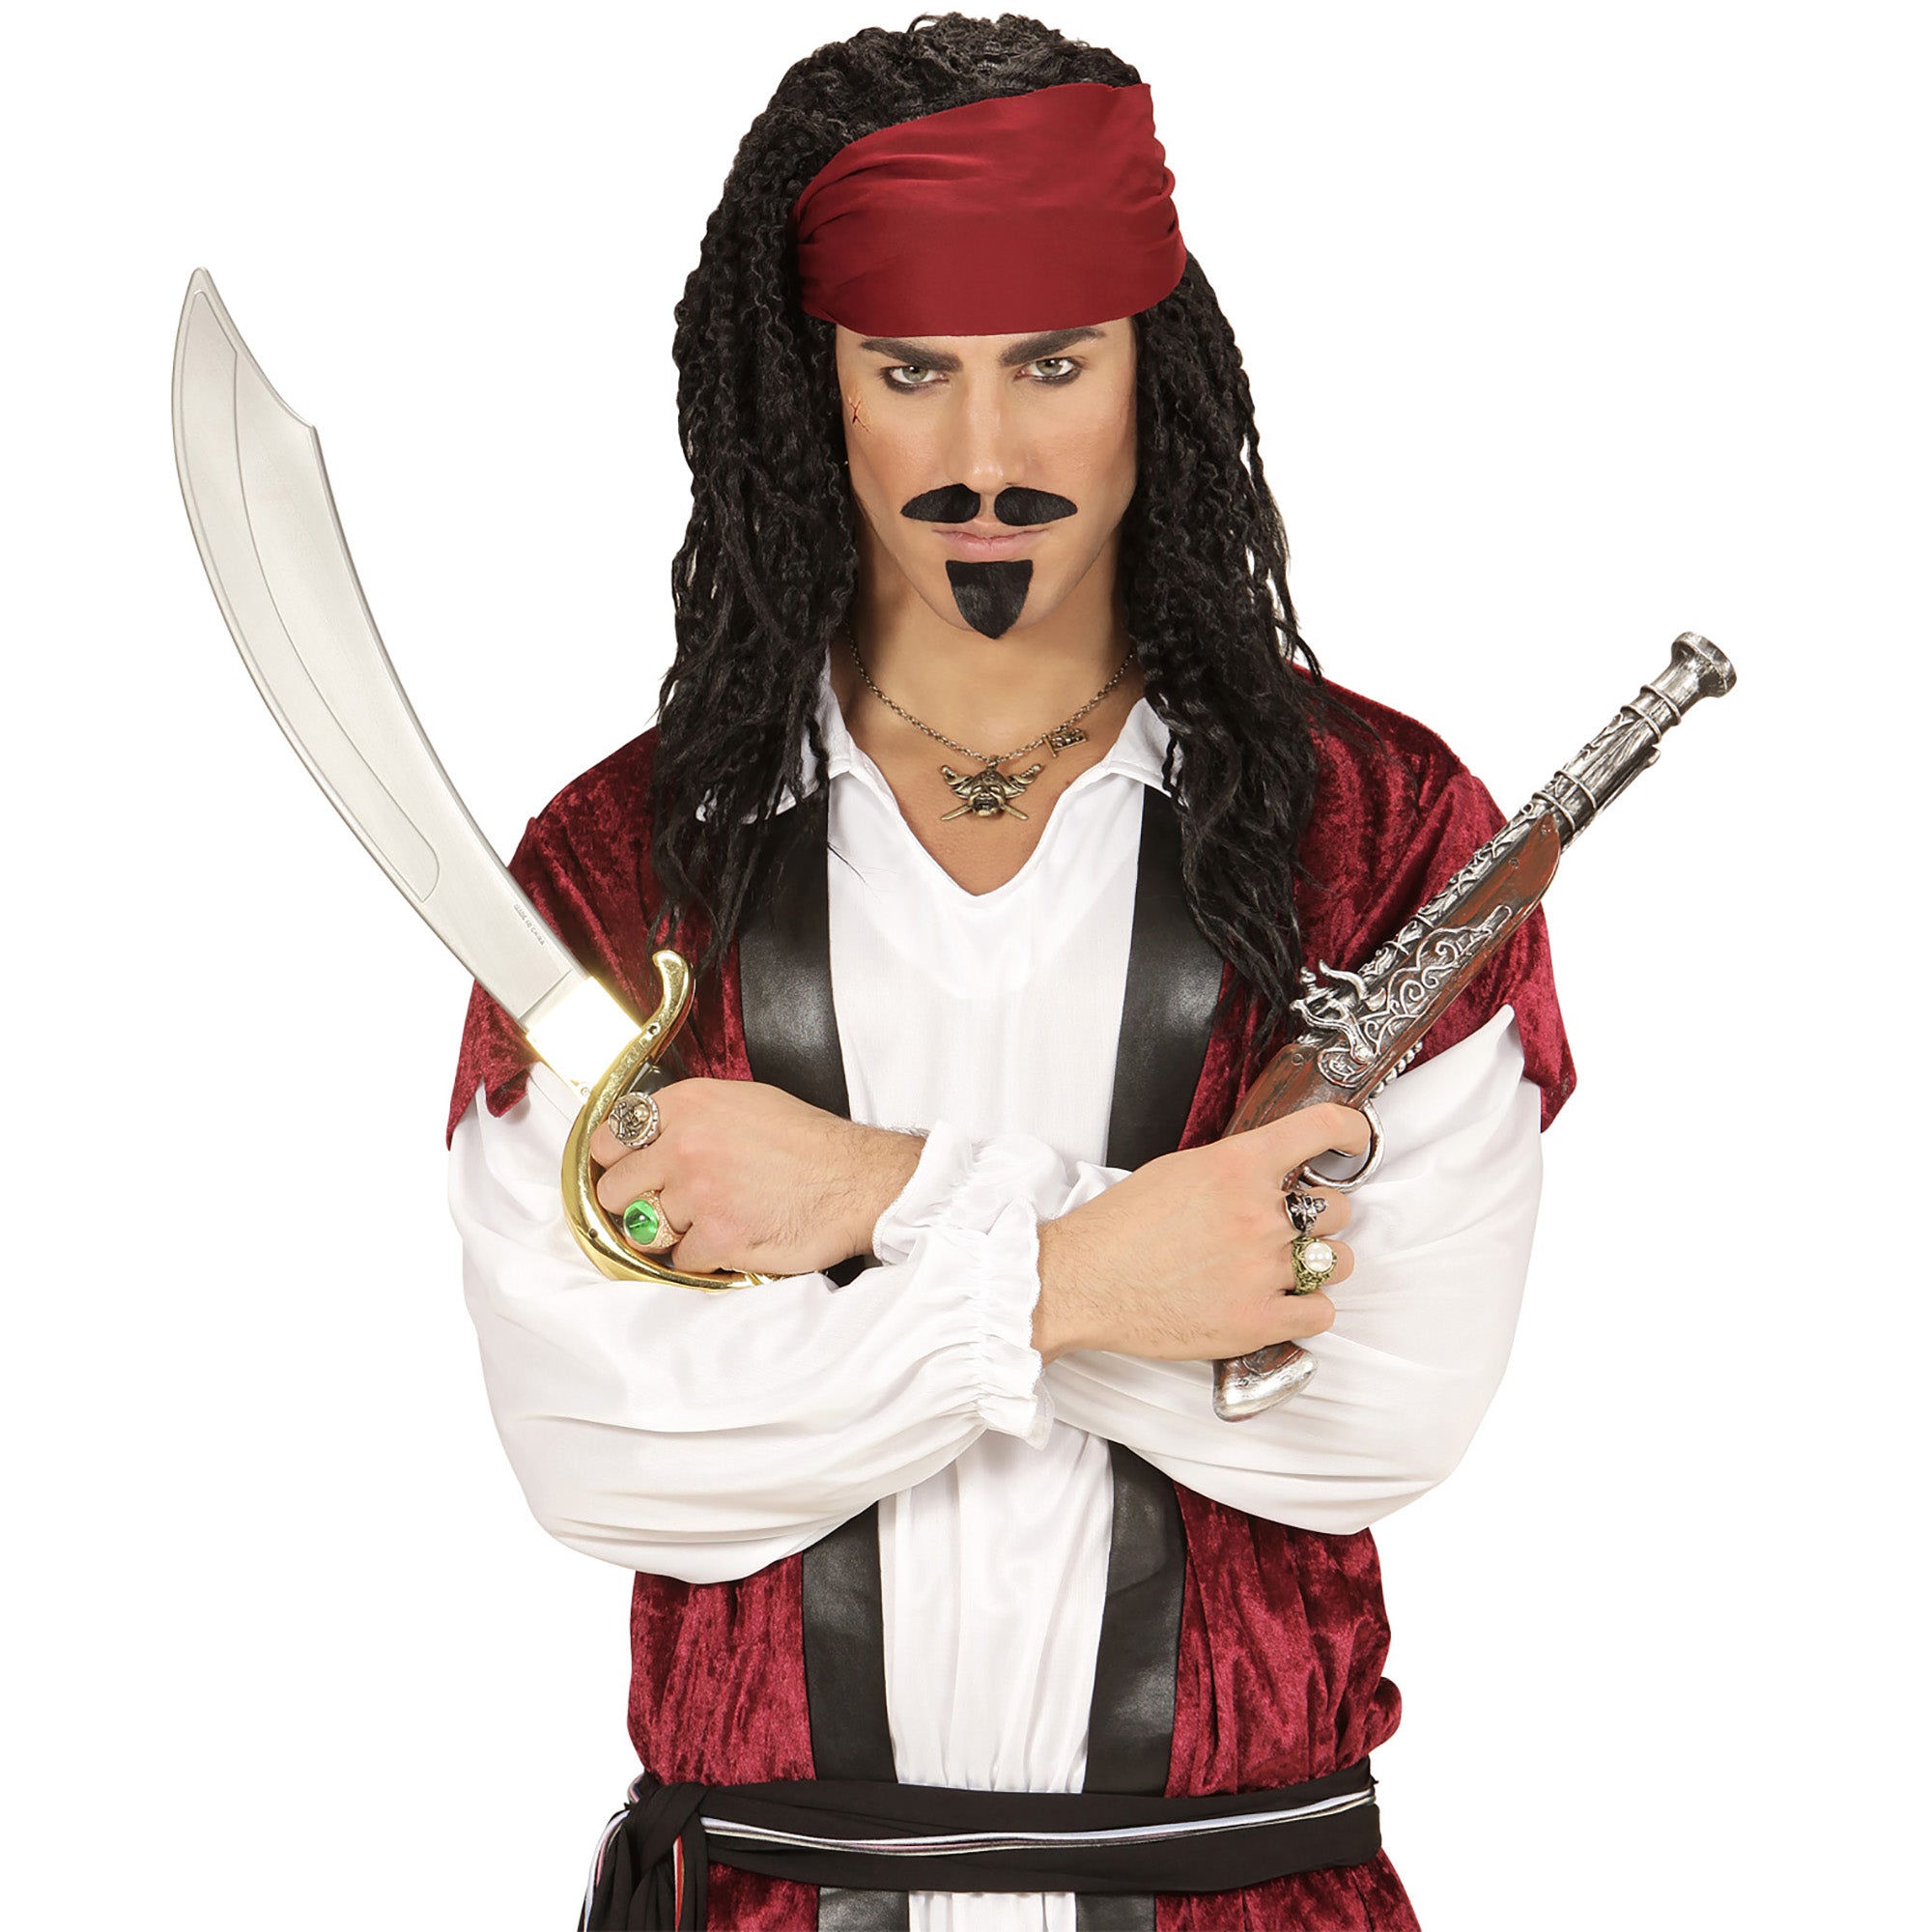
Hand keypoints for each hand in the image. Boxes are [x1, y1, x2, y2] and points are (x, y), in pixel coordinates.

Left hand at [587, 1078, 924, 1277]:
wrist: (858, 1179)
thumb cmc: (809, 1142)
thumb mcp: (745, 1102)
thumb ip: (691, 1117)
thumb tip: (648, 1140)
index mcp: (689, 1104)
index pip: (612, 1136)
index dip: (615, 1161)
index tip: (623, 1172)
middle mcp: (685, 1144)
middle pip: (615, 1189)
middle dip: (636, 1203)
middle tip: (663, 1206)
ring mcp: (699, 1193)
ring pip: (648, 1230)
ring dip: (674, 1233)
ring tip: (709, 1221)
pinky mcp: (717, 1236)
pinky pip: (683, 1260)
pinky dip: (705, 1256)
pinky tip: (734, 1237)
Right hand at [1032, 1103, 1369, 1363]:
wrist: (1082, 1282)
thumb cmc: (1119, 1228)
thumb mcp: (1178, 1171)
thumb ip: (1235, 1169)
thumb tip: (1273, 1173)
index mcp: (1237, 1166)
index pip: (1322, 1130)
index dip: (1350, 1133)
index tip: (1354, 1141)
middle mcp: (1258, 1214)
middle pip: (1337, 1210)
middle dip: (1317, 1218)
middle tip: (1283, 1228)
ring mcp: (1262, 1269)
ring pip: (1336, 1262)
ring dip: (1317, 1264)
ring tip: (1281, 1269)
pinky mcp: (1257, 1320)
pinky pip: (1321, 1313)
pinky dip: (1307, 1309)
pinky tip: (1279, 1302)